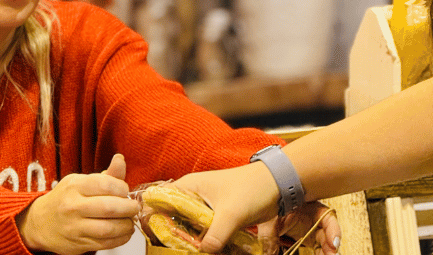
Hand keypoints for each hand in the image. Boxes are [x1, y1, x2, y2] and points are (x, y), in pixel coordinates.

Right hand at [17, 154, 139, 254]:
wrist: (41, 222)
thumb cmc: (65, 199)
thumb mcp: (80, 182)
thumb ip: (105, 175)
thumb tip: (120, 159)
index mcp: (74, 186)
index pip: (105, 184)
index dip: (122, 188)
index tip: (126, 191)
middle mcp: (72, 206)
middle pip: (109, 207)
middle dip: (129, 208)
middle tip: (134, 207)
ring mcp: (74, 227)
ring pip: (108, 228)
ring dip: (126, 226)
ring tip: (129, 221)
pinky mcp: (78, 244)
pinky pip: (105, 243)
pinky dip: (120, 239)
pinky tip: (123, 233)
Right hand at [172, 164, 339, 253]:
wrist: (278, 185)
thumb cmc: (252, 188)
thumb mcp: (231, 213)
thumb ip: (215, 235)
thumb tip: (203, 251)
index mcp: (189, 186)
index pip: (159, 199)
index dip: (155, 216)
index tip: (159, 234)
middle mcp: (193, 196)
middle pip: (173, 218)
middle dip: (175, 234)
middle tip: (180, 247)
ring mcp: (205, 207)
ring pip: (189, 227)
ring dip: (192, 240)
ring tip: (195, 249)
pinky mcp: (217, 216)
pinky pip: (204, 232)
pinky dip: (206, 242)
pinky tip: (210, 250)